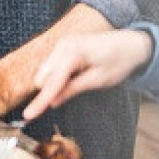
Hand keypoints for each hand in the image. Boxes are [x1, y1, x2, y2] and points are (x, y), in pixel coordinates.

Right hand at [22, 29, 152, 120]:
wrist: (129, 43)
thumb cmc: (118, 61)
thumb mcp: (98, 80)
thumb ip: (72, 89)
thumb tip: (52, 102)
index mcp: (73, 53)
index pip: (51, 82)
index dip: (40, 101)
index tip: (28, 115)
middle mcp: (62, 45)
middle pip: (43, 76)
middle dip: (48, 91)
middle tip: (75, 92)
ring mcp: (61, 44)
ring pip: (45, 71)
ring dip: (53, 83)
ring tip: (81, 79)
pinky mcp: (62, 46)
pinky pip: (50, 65)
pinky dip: (56, 76)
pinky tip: (75, 74)